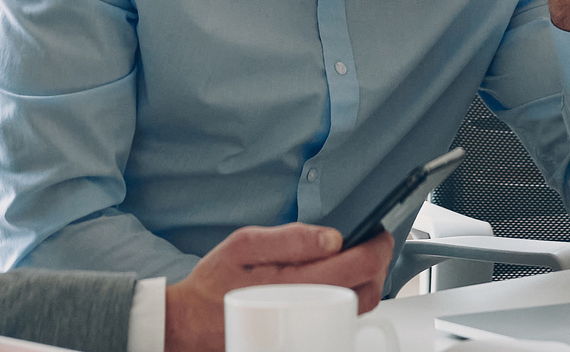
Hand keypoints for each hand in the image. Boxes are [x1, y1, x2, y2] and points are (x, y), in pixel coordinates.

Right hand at [164, 224, 394, 351]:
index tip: (379, 232)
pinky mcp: (303, 337)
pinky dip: (348, 297)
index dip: (377, 246)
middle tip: (371, 244)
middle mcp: (308, 310)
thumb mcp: (243, 245)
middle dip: (378, 265)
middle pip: (369, 293)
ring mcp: (308, 329)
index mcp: (296, 284)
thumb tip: (331, 237)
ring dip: (366, 282)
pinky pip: (338, 318)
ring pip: (358, 308)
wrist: (190, 324)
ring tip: (354, 259)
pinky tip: (334, 281)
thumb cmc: (213, 283)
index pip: (359, 266)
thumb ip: (289, 238)